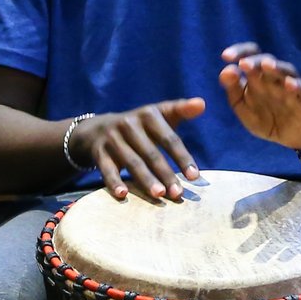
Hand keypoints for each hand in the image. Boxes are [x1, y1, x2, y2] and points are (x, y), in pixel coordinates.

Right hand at [75, 99, 204, 201]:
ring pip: (132, 162)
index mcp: (148, 114)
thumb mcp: (160, 114)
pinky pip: (107, 169)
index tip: (194, 177)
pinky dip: (114, 182)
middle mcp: (129, 124)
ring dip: (146, 180)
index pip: (169, 138)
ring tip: (159, 195)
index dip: (182, 158)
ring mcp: (113, 138)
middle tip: (178, 194)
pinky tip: (123, 195)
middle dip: (166, 174)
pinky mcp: (99, 152)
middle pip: (151, 153)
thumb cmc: (141, 125)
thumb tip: (202, 104)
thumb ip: (181, 110)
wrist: (98, 128)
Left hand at [220, 43, 300, 153]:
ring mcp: (292, 86)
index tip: (225, 57)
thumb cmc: (264, 118)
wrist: (289, 137)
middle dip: (255, 61)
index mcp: (258, 76)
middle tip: (244, 64)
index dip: (239, 51)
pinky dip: (299, 85)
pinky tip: (289, 85)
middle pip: (267, 60)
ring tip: (267, 66)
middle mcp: (274, 77)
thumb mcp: (243, 108)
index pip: (250, 55)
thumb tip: (226, 71)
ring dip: (277, 67)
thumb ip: (233, 90)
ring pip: (287, 70)